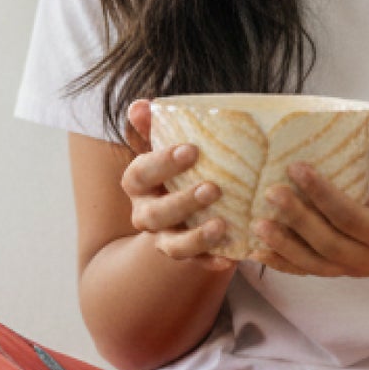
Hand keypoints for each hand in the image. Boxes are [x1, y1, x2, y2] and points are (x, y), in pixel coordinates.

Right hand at [119, 99, 236, 273]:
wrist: (183, 205)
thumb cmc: (177, 167)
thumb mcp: (164, 144)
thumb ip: (153, 126)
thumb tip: (141, 105)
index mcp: (137, 184)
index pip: (140, 173)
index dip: (162, 163)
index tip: (191, 149)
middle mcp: (146, 214)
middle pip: (154, 215)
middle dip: (182, 203)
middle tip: (213, 188)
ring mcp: (165, 238)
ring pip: (172, 246)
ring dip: (195, 238)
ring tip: (222, 225)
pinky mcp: (188, 256)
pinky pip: (197, 264)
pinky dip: (211, 262)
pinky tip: (230, 257)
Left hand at [252, 143, 368, 277]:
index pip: (353, 218)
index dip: (323, 195)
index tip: (298, 168)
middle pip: (329, 244)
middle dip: (297, 220)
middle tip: (270, 192)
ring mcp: (360, 268)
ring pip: (316, 264)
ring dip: (284, 246)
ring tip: (256, 225)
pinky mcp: (346, 268)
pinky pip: (311, 269)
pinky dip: (284, 262)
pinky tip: (258, 250)